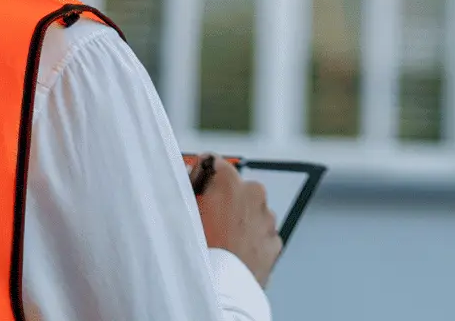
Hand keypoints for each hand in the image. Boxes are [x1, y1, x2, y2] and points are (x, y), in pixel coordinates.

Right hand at [187, 155, 281, 286]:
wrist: (221, 293)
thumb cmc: (196, 253)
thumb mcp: (179, 215)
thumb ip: (185, 190)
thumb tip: (186, 177)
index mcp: (228, 181)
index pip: (212, 162)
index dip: (199, 174)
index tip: (193, 185)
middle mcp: (254, 194)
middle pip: (235, 188)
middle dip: (222, 199)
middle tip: (205, 220)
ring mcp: (267, 219)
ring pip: (250, 212)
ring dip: (238, 221)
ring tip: (219, 244)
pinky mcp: (274, 242)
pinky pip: (260, 235)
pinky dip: (250, 241)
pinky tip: (233, 255)